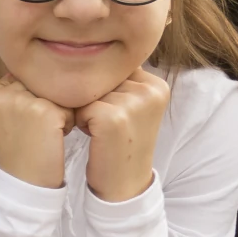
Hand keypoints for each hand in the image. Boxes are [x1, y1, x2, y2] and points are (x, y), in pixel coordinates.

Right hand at [0, 75, 73, 188]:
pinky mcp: (44, 110)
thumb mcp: (2, 118)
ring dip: (56, 111)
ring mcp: (22, 100)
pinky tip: (53, 138)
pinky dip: (67, 122)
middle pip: (37, 83)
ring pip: (53, 93)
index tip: (22, 124)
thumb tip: (40, 71)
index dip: (28, 99)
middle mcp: (0, 93)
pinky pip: (67, 106)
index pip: (20, 79)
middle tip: (34, 131)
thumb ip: (12, 93)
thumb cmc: (17, 152)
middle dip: (43, 103)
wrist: (24, 182)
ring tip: (43, 134)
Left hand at [76, 68, 169, 201]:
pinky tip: (96, 137)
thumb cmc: (121, 145)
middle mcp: (151, 89)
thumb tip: (90, 49)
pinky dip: (80, 121)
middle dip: (94, 98)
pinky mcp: (114, 118)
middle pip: (101, 77)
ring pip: (88, 90)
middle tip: (107, 126)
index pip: (114, 67)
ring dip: (86, 109)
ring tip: (102, 131)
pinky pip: (80, 106)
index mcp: (157, 84)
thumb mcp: (131, 107)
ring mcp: (134, 103)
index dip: (104, 89)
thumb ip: (120, 80)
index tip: (113, 113)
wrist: (123, 187)